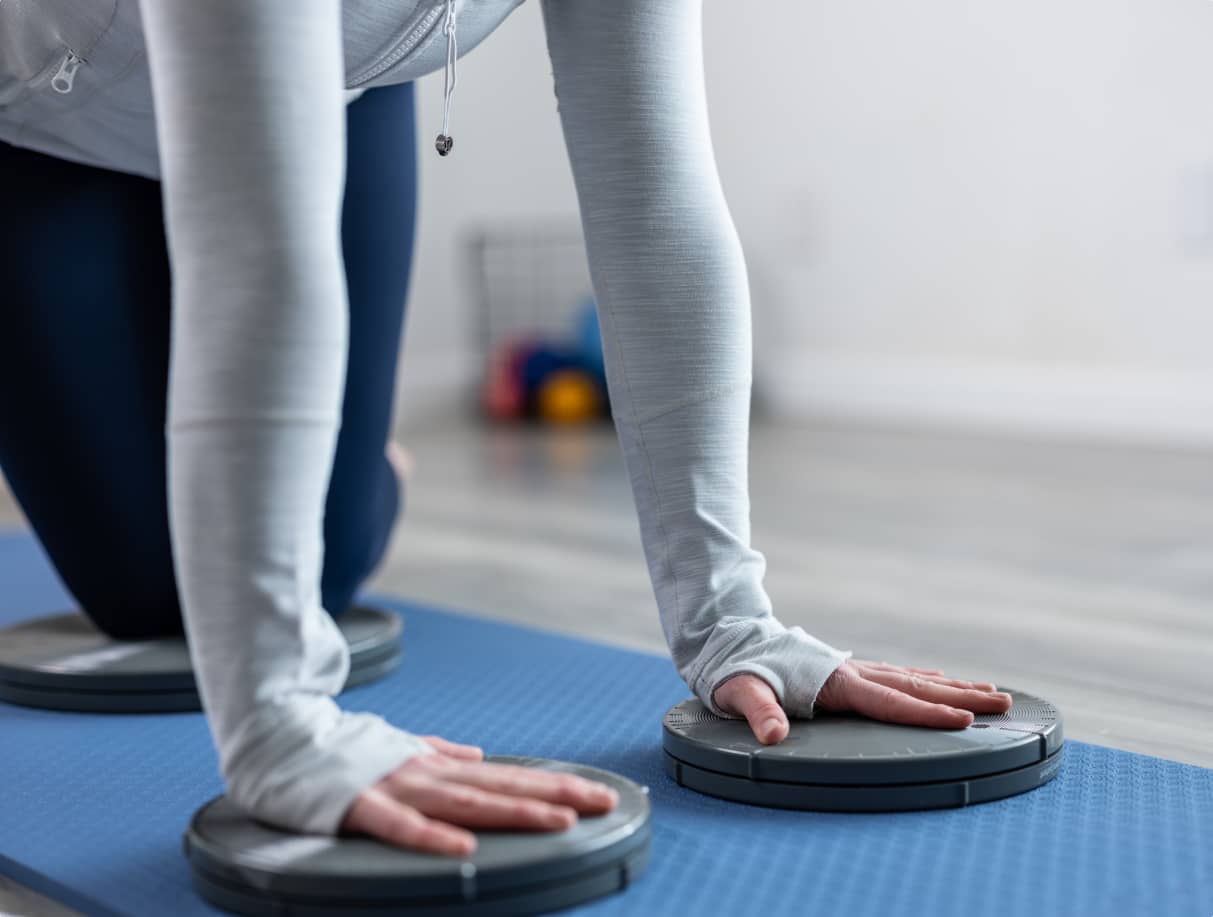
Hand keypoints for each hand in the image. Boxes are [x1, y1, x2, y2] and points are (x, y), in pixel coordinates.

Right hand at [341, 735, 620, 855]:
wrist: (280, 736)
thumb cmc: (344, 750)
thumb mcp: (401, 748)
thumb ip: (439, 752)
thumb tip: (476, 755)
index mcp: (438, 766)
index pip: (508, 776)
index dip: (554, 784)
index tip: (599, 794)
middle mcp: (427, 773)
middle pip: (500, 786)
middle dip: (553, 795)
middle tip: (600, 804)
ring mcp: (396, 787)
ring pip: (463, 802)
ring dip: (511, 811)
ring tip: (556, 822)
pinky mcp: (360, 805)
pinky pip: (400, 826)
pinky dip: (432, 836)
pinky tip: (463, 847)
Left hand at [713, 659, 1013, 744]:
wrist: (730, 640)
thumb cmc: (735, 671)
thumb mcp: (739, 692)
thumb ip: (758, 712)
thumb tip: (772, 734)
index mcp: (834, 682)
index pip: (889, 700)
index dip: (926, 712)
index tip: (964, 720)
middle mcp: (851, 672)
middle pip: (915, 685)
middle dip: (961, 695)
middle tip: (1004, 702)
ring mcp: (853, 669)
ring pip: (912, 677)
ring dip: (952, 685)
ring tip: (992, 692)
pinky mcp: (848, 671)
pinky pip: (897, 675)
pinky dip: (926, 678)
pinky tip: (941, 680)